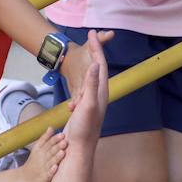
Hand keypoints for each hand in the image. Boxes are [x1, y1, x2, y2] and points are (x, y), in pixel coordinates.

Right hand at [19, 128, 66, 181]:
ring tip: (62, 152)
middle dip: (57, 146)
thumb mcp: (37, 148)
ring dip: (56, 157)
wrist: (24, 177)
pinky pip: (48, 174)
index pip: (48, 143)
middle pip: (50, 151)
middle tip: (65, 142)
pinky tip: (56, 167)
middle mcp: (42, 158)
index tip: (62, 135)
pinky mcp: (45, 177)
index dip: (55, 139)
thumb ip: (45, 138)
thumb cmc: (34, 161)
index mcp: (41, 150)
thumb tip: (51, 127)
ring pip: (51, 162)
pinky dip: (52, 171)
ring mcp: (44, 168)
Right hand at [64, 32, 108, 146]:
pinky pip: (87, 84)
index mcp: (101, 91)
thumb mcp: (88, 104)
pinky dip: (84, 74)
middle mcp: (100, 94)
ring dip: (91, 60)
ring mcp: (94, 100)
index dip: (96, 48)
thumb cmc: (84, 128)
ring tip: (88, 49)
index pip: (101, 64)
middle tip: (91, 36)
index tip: (90, 34)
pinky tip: (81, 75)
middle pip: (100, 67)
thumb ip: (92, 85)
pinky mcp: (87, 106)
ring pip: (94, 75)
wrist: (80, 148)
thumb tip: (96, 65)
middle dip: (96, 50)